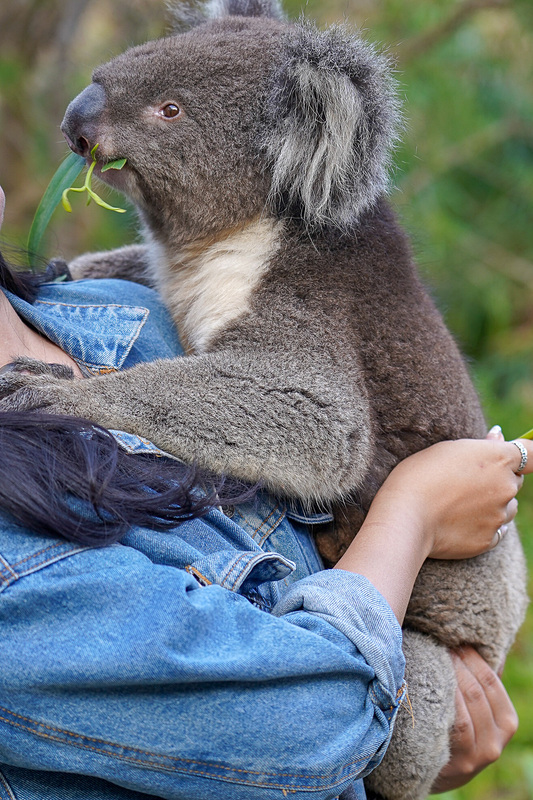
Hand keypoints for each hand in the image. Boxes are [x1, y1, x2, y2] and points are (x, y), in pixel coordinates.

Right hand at [372, 434, 530, 560]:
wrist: (406, 517)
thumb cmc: (419, 476)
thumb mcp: (446, 449)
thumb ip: (479, 445)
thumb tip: (498, 437)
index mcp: (498, 458)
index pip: (532, 452)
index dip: (524, 453)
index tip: (511, 456)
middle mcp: (506, 487)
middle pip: (515, 480)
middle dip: (499, 478)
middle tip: (466, 479)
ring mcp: (499, 515)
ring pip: (507, 507)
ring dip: (493, 503)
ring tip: (459, 504)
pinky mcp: (489, 539)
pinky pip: (496, 530)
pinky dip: (483, 525)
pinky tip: (460, 521)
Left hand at [431, 647, 517, 793]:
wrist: (440, 772)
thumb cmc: (458, 730)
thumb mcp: (478, 710)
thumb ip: (483, 682)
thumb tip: (486, 646)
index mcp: (507, 721)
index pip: (491, 679)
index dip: (471, 656)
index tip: (453, 641)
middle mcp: (497, 740)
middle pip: (475, 690)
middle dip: (455, 663)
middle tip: (437, 645)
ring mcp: (479, 754)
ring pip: (464, 706)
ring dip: (445, 678)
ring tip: (429, 659)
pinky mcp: (459, 762)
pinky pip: (452, 724)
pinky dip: (442, 701)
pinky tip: (427, 685)